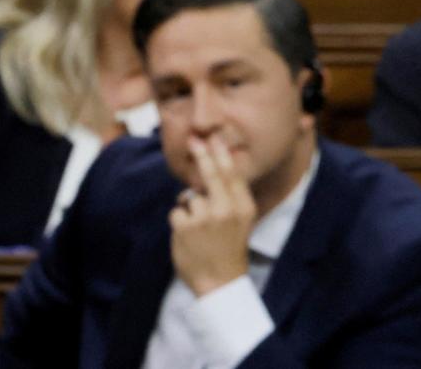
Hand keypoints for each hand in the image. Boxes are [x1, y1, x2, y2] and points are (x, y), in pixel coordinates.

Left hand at [169, 135, 256, 296]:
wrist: (220, 282)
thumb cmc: (230, 248)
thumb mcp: (242, 221)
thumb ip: (232, 197)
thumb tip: (215, 171)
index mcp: (243, 207)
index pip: (232, 174)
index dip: (222, 155)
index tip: (214, 139)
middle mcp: (226, 209)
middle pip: (211, 175)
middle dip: (202, 156)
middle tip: (194, 140)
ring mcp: (205, 218)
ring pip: (190, 198)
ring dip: (190, 208)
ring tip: (199, 230)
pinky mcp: (185, 227)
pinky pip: (177, 212)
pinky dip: (180, 222)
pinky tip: (189, 237)